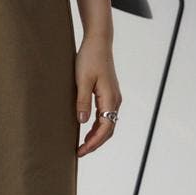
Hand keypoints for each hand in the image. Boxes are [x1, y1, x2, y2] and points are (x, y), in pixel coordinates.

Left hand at [75, 38, 121, 157]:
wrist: (98, 42)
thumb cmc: (89, 58)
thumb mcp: (82, 80)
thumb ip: (82, 101)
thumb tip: (82, 122)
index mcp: (110, 98)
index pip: (105, 128)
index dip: (93, 143)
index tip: (81, 151)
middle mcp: (115, 100)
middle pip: (108, 130)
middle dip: (95, 143)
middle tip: (80, 152)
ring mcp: (113, 98)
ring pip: (108, 124)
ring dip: (96, 136)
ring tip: (82, 145)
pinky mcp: (109, 95)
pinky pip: (106, 116)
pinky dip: (97, 127)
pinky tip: (87, 131)